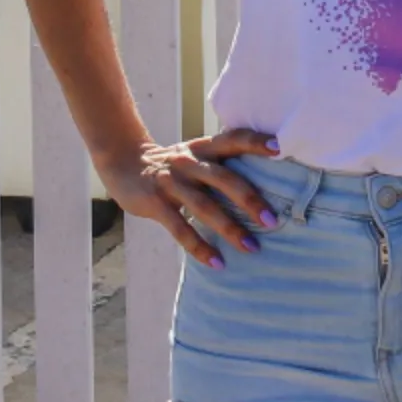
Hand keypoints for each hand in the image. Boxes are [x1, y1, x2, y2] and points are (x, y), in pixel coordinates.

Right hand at [94, 127, 282, 267]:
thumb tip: (265, 180)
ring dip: (230, 228)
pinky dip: (200, 247)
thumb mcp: (194, 155)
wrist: (123, 164)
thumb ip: (220, 163)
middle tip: (273, 220)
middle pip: (224, 178)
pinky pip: (180, 228)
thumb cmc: (172, 165)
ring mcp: (171, 182)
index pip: (232, 139)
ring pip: (205, 206)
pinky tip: (217, 263)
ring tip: (251, 247)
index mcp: (202, 148)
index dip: (254, 142)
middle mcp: (189, 161)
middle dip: (250, 199)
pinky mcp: (155, 202)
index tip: (279, 148)